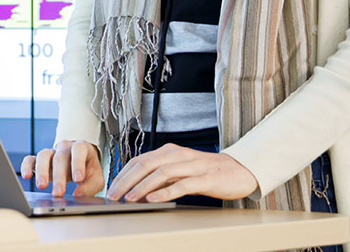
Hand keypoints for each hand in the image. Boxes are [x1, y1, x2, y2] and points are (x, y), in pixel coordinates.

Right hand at [20, 139, 103, 197]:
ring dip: (42, 171)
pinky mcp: (39, 160)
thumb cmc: (87, 168)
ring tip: (42, 186)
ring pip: (44, 155)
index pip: (79, 150)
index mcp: (81, 147)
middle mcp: (64, 147)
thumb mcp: (95, 177)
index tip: (78, 179)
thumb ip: (91, 185)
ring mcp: (51, 152)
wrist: (78, 161)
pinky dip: (27, 166)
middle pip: (60, 157)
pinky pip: (31, 159)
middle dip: (59, 176)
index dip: (78, 163)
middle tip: (59, 193)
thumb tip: (79, 195)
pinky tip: (26, 175)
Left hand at [106, 143, 257, 202]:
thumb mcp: (180, 170)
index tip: (111, 188)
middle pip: (146, 164)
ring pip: (161, 173)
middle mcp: (178, 155)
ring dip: (142, 186)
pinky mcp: (204, 178)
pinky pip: (182, 185)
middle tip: (114, 195)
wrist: (238, 170)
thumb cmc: (206, 171)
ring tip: (130, 198)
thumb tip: (137, 188)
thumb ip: (161, 176)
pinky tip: (154, 199)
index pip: (140, 160)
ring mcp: (191, 166)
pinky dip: (166, 192)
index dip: (123, 174)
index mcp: (169, 152)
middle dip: (127, 180)